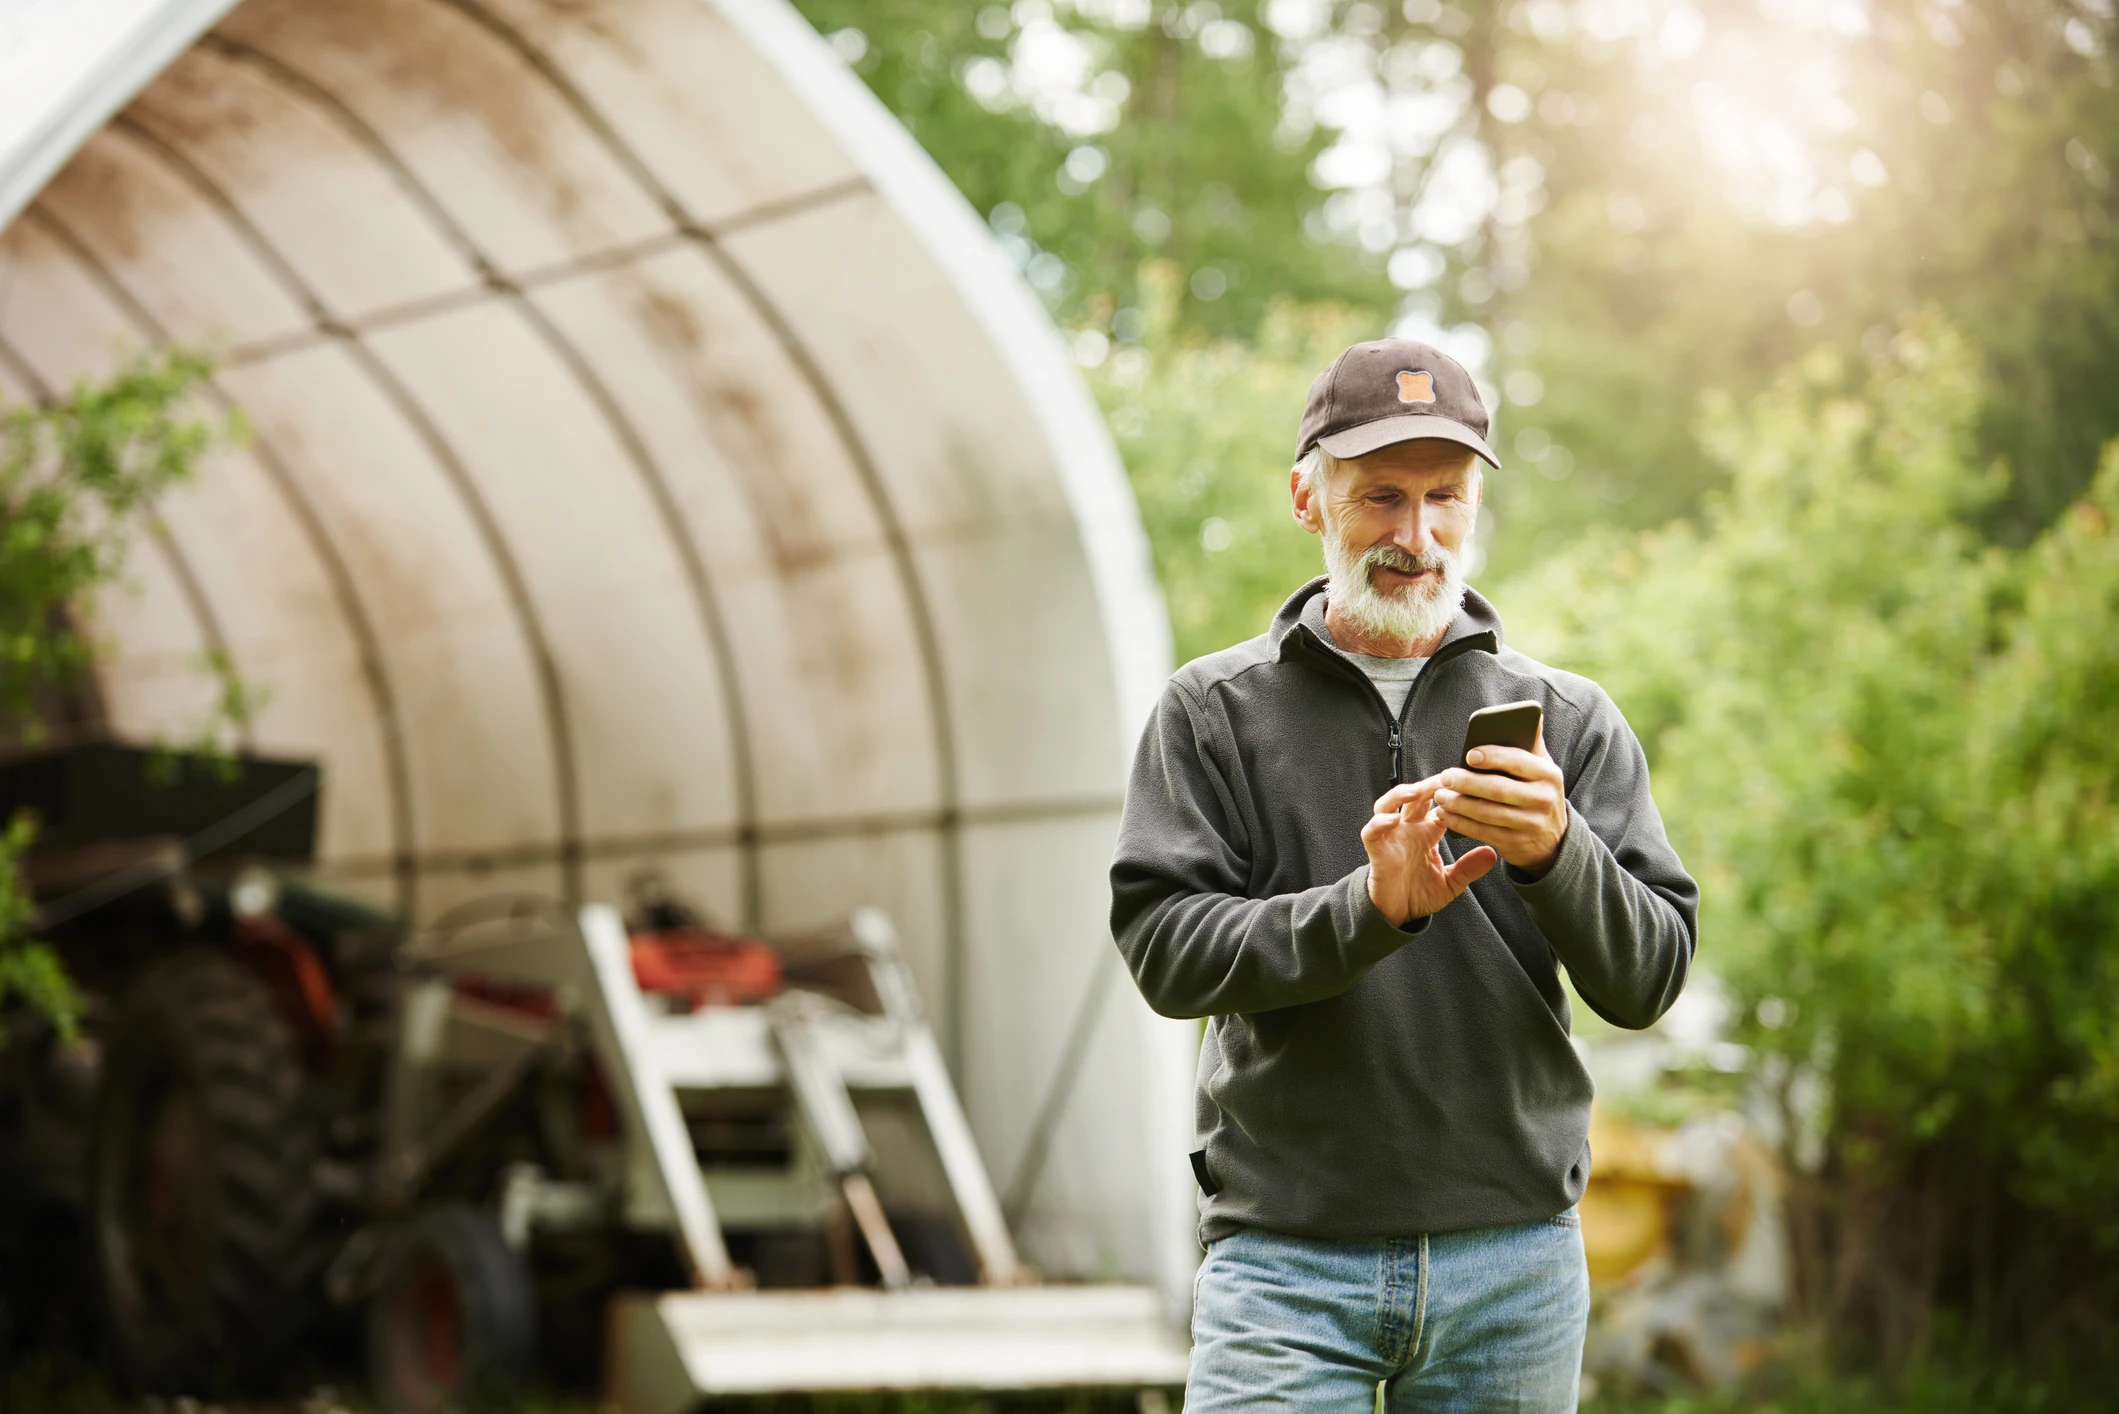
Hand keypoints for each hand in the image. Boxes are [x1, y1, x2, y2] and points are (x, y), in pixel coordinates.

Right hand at [1362, 780, 1497, 925]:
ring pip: (1388, 804)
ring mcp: (1391, 837)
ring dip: (1400, 794)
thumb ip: (1469, 868)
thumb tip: (1492, 854)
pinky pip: (1372, 831)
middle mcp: (1408, 829)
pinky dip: (1380, 822)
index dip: (1452, 794)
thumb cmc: (1420, 894)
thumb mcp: (1452, 883)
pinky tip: (1393, 819)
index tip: (1468, 787)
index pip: (1440, 805)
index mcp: (1427, 833)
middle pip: (1415, 796)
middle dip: (1429, 784)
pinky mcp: (1377, 850)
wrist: (1398, 914)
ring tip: (1417, 792)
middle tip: (1446, 778)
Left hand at [1431, 722, 1569, 875]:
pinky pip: (1483, 832)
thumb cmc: (1537, 792)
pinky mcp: (1516, 844)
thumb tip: (1530, 714)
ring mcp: (1531, 824)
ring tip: (1440, 795)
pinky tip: (1445, 815)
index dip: (1493, 757)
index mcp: (1549, 775)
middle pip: (1499, 789)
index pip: (1518, 761)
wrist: (1553, 840)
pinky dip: (1461, 823)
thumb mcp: (1542, 770)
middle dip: (1468, 783)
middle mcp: (1544, 800)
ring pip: (1488, 813)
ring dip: (1459, 804)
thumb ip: (1531, 744)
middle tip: (1445, 776)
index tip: (1468, 754)